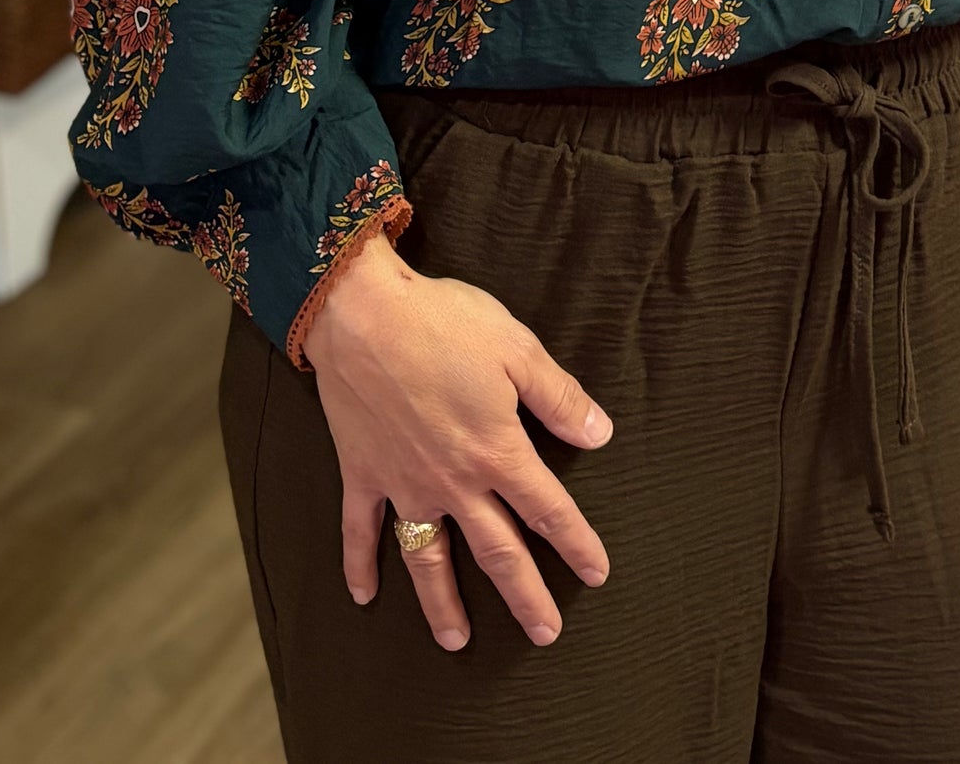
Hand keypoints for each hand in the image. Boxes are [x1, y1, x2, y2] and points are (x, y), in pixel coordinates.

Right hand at [301, 227, 612, 649]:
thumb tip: (600, 434)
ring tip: (455, 643)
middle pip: (497, 550)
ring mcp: (404, 483)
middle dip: (524, 596)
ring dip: (442, 603)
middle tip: (544, 634)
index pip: (547, 509)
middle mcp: (453, 481)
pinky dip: (360, 565)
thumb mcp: (518, 350)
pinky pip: (361, 532)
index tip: (596, 575)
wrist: (363, 316)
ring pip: (427, 558)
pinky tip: (364, 597)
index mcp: (497, 451)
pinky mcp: (363, 474)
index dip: (576, 543)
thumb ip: (559, 398)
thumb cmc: (446, 324)